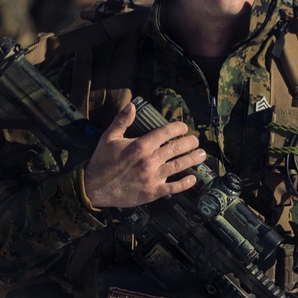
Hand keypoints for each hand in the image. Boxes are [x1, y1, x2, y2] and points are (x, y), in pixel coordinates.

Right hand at [83, 102, 207, 208]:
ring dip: (193, 159)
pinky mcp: (153, 192)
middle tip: (195, 141)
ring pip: (179, 166)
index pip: (166, 132)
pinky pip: (173, 187)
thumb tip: (132, 105)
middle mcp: (150, 160)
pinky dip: (185, 183)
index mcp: (141, 145)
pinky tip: (193, 179)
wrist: (95, 188)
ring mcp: (153, 177)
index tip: (184, 127)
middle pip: (176, 148)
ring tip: (202, 155)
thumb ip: (122, 121)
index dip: (178, 128)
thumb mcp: (109, 137)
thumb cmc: (101, 161)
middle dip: (189, 142)